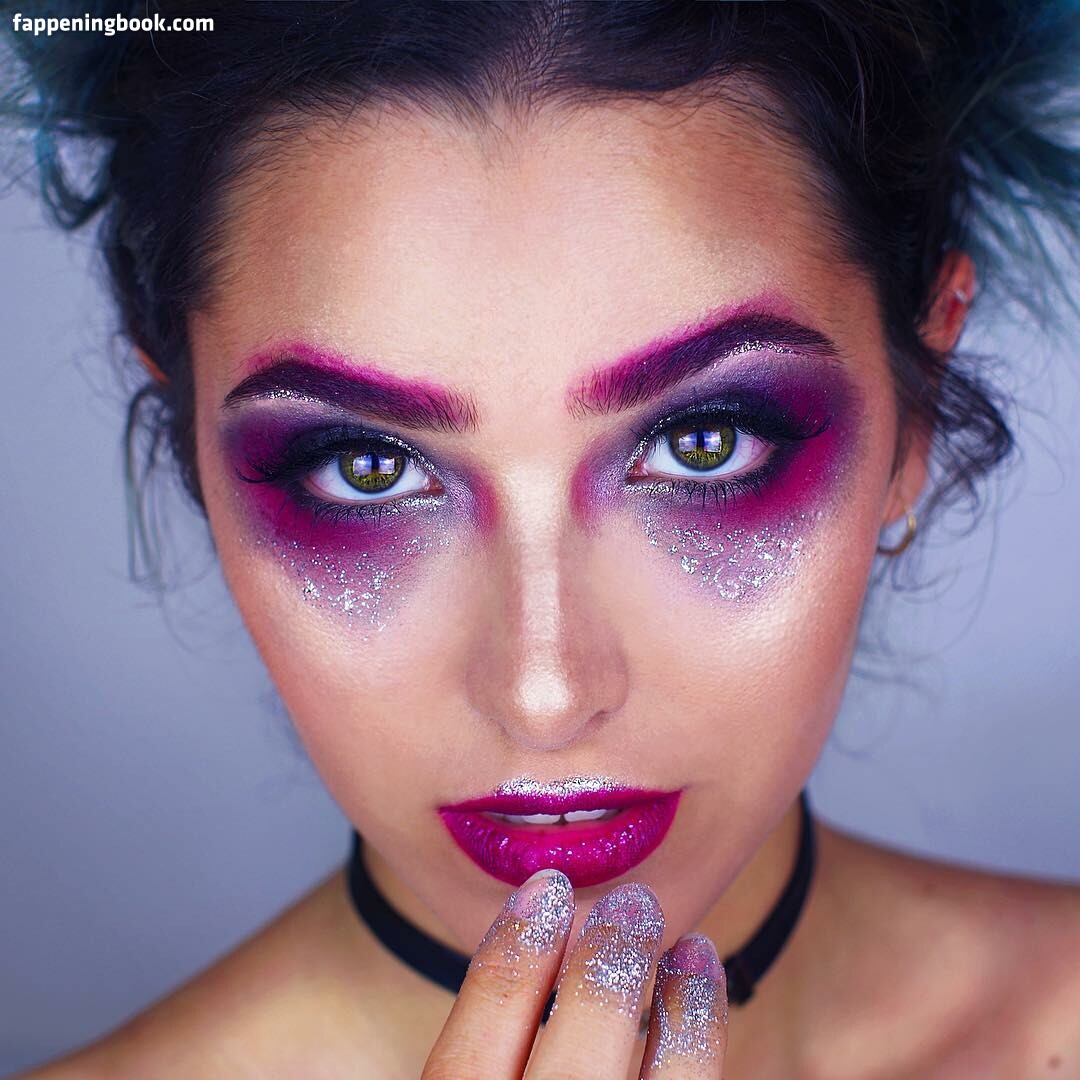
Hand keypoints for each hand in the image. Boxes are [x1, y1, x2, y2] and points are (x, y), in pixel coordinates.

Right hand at [422, 869, 728, 1077]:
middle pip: (571, 1071)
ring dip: (678, 1009)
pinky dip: (701, 1039)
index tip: (543, 889)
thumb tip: (506, 941)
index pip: (466, 1060)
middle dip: (602, 972)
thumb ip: (475, 1056)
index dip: (508, 960)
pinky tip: (702, 990)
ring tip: (689, 945)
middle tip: (633, 904)